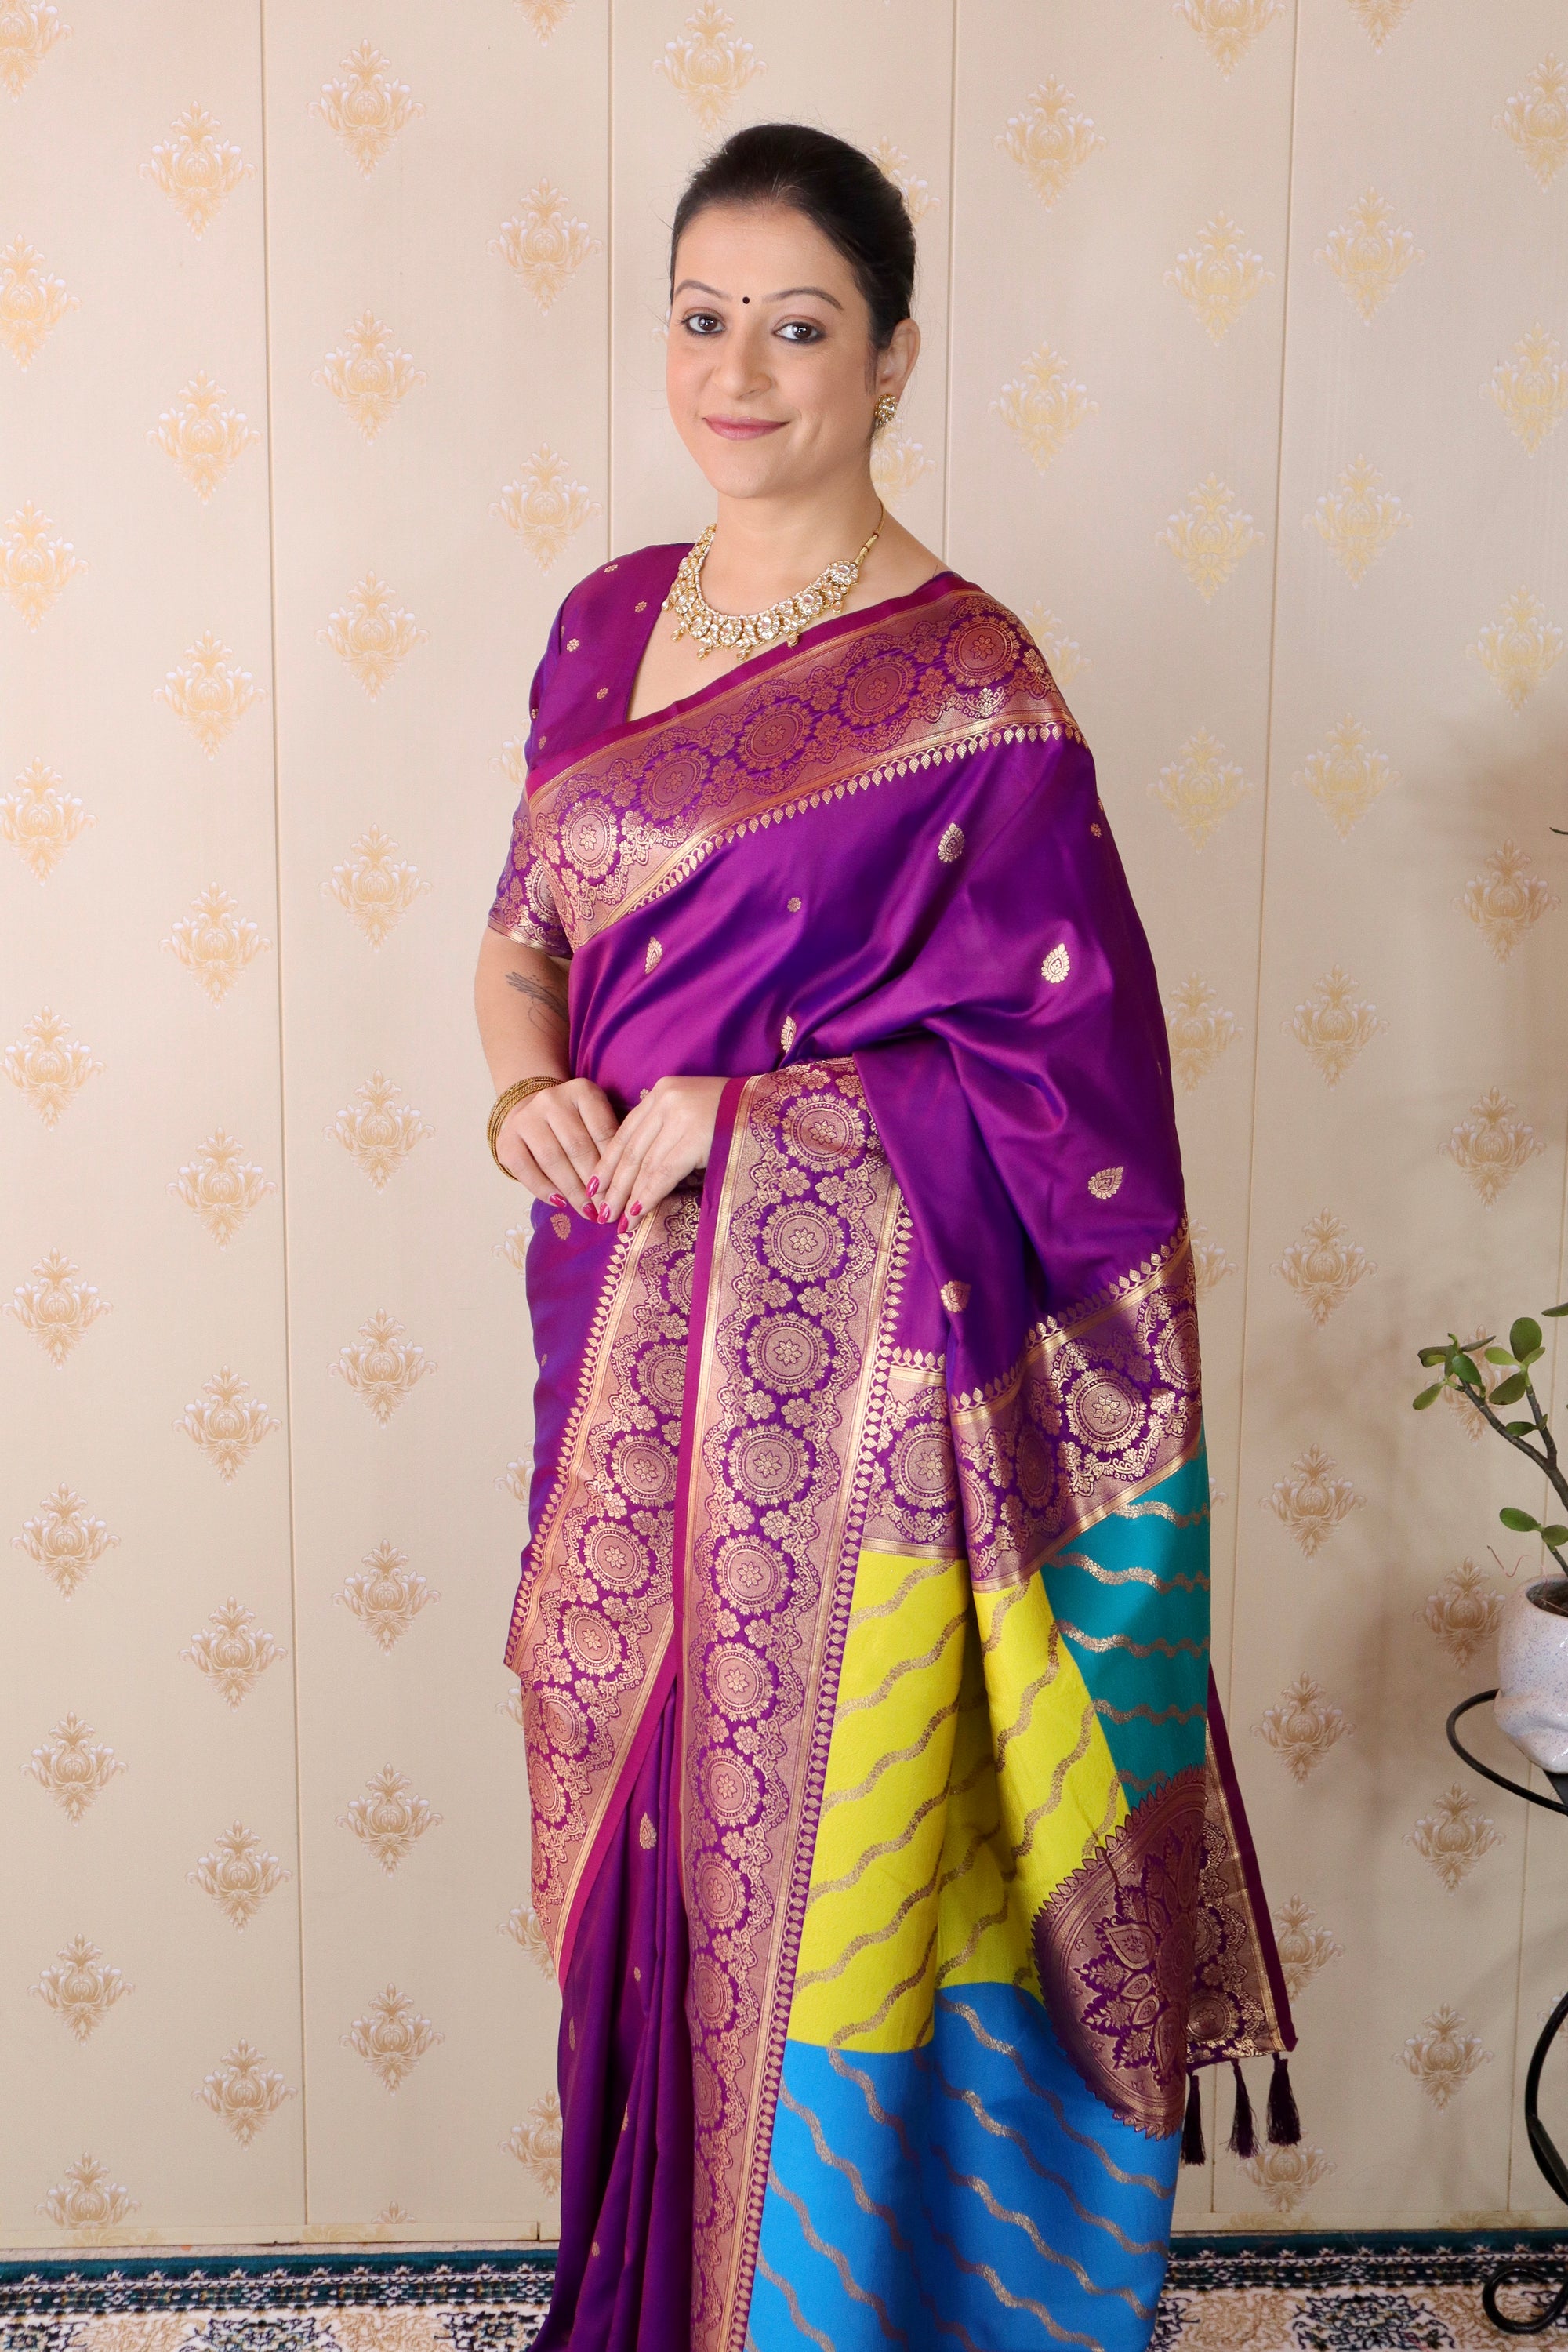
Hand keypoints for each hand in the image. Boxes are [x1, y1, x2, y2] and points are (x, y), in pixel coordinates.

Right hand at [496, 1077, 619, 1213]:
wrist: (531, 1112)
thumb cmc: (575, 1124)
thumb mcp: (596, 1122)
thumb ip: (610, 1145)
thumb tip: (623, 1189)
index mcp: (582, 1091)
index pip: (603, 1131)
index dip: (613, 1166)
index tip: (622, 1192)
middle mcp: (551, 1100)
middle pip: (577, 1147)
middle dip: (594, 1183)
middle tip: (607, 1208)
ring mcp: (526, 1118)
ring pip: (552, 1160)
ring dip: (572, 1191)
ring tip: (587, 1211)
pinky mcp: (506, 1140)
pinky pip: (525, 1170)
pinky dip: (544, 1190)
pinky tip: (560, 1203)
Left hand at [592, 1076, 726, 1227]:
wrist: (775, 1111)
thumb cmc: (736, 1119)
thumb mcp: (694, 1116)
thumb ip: (666, 1133)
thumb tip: (637, 1174)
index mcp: (663, 1091)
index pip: (625, 1132)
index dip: (607, 1163)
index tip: (594, 1187)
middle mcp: (666, 1099)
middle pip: (630, 1149)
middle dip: (613, 1184)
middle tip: (600, 1211)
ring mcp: (681, 1115)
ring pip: (643, 1164)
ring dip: (626, 1196)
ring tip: (616, 1219)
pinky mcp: (695, 1135)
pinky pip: (663, 1172)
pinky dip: (647, 1196)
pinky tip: (636, 1213)